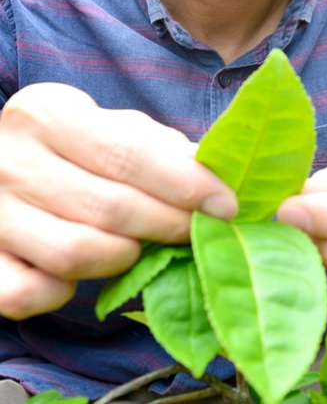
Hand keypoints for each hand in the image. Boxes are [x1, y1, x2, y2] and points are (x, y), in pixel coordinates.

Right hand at [0, 83, 236, 319]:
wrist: (8, 164)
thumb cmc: (77, 147)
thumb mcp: (118, 129)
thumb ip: (166, 150)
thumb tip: (223, 180)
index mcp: (47, 112)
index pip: (127, 153)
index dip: (184, 184)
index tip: (226, 205)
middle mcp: (10, 158)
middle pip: (108, 206)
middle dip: (168, 224)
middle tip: (201, 232)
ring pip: (74, 252)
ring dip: (125, 257)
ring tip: (144, 247)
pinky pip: (28, 293)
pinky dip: (64, 292)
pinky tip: (85, 274)